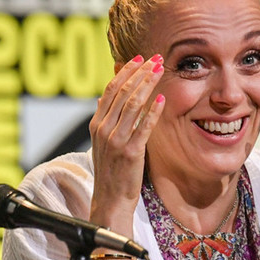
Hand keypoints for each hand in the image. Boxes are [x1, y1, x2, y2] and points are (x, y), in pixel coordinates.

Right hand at [89, 55, 165, 229]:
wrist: (110, 200)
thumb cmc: (110, 171)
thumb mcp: (102, 142)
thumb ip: (104, 118)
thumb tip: (103, 96)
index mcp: (96, 124)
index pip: (110, 89)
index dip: (125, 71)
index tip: (140, 59)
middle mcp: (103, 129)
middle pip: (122, 91)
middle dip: (141, 72)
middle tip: (156, 59)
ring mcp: (116, 140)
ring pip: (132, 104)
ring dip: (148, 84)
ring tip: (160, 70)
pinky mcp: (130, 152)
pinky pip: (143, 126)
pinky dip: (153, 111)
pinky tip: (162, 100)